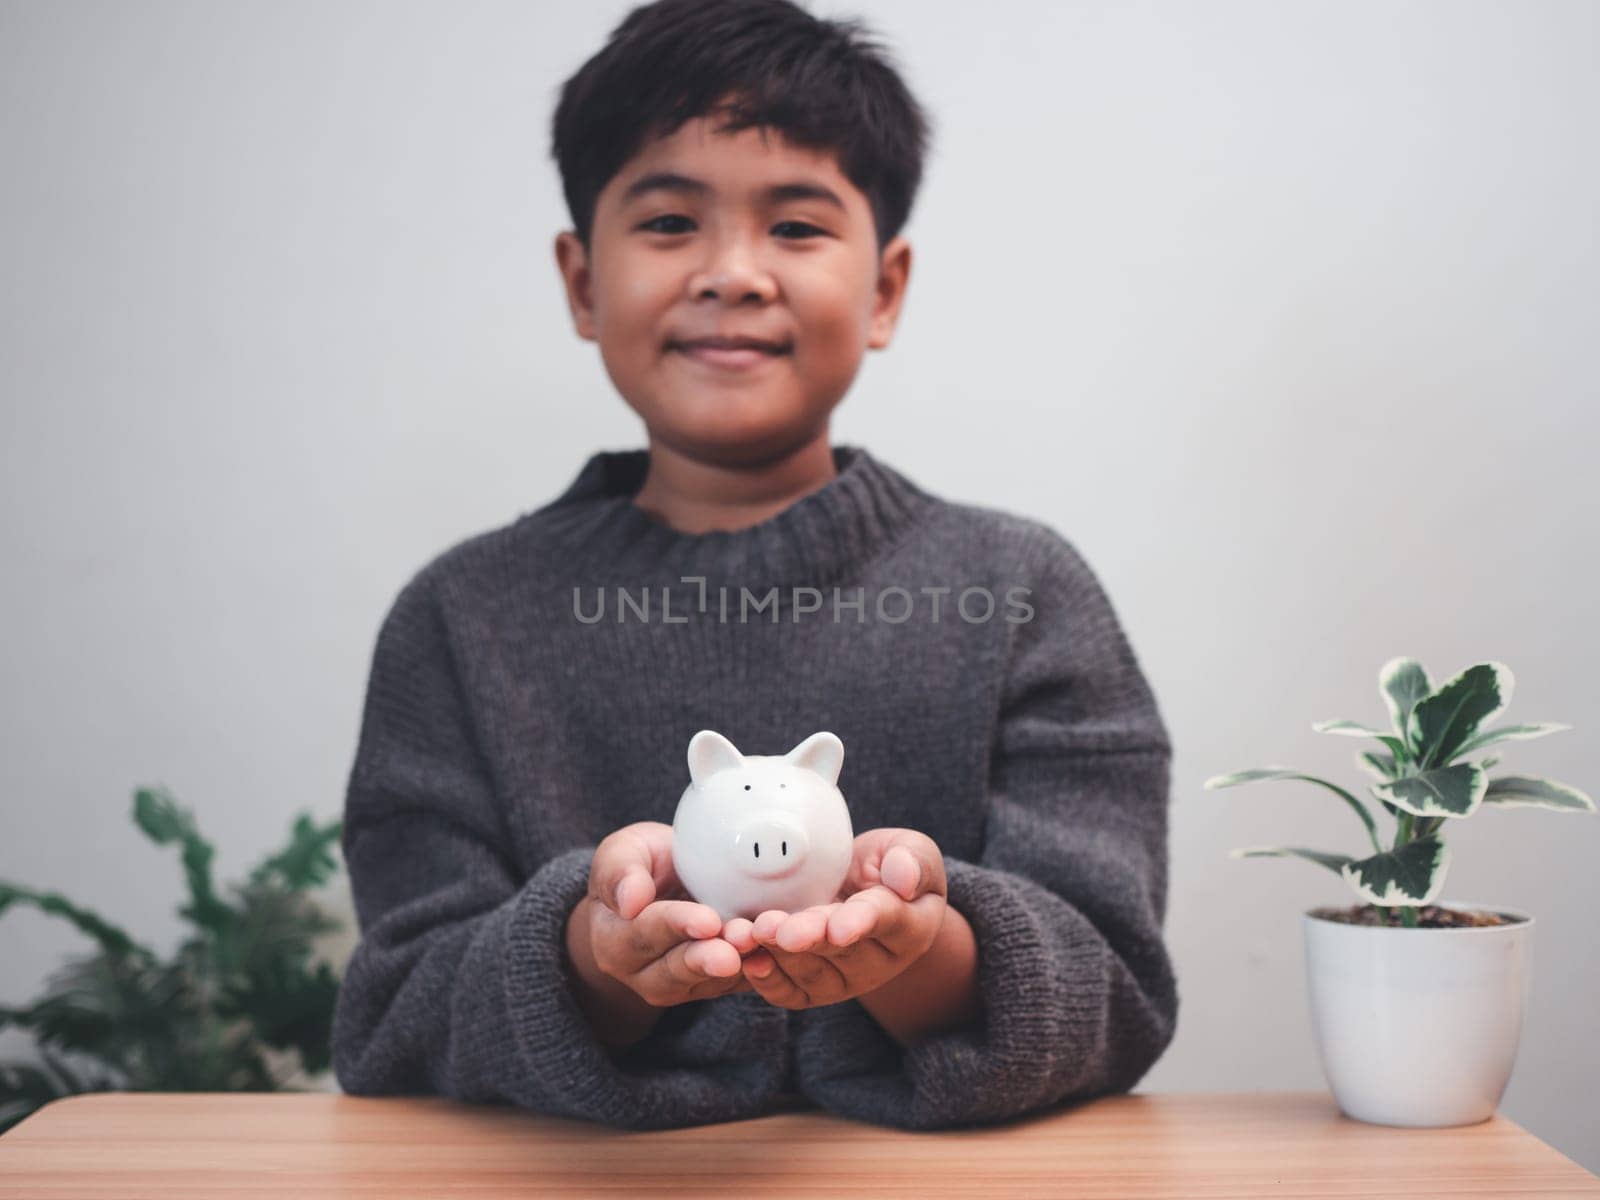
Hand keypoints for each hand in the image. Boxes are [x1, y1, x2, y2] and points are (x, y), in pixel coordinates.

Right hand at [569, 821, 753, 1020]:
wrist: (665, 888)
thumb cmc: (642, 865)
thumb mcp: (623, 852)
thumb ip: (619, 871)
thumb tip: (629, 900)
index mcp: (612, 938)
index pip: (644, 933)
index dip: (676, 926)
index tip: (707, 920)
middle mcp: (640, 971)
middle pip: (673, 970)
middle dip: (705, 959)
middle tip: (732, 952)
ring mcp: (676, 985)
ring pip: (704, 983)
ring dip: (732, 967)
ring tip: (754, 949)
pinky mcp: (710, 987)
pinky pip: (732, 986)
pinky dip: (754, 972)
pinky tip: (772, 955)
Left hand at [720, 828, 945, 1010]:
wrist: (861, 893)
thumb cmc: (888, 869)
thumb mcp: (912, 852)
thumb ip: (913, 860)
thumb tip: (904, 877)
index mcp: (909, 926)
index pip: (885, 921)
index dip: (860, 922)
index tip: (840, 928)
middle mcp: (877, 962)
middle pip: (840, 952)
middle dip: (807, 939)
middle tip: (778, 929)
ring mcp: (843, 979)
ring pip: (809, 973)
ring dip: (777, 955)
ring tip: (750, 933)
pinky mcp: (812, 989)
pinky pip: (789, 992)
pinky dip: (766, 979)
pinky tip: (747, 960)